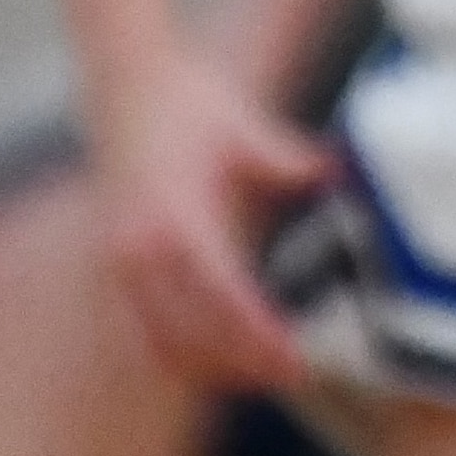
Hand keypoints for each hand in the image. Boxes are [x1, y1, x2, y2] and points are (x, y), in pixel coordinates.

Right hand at [93, 40, 335, 391]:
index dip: (258, 336)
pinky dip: (185, 349)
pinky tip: (224, 352)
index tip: (295, 359)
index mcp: (172, 221)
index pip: (221, 297)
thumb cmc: (187, 100)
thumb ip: (288, 162)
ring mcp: (122, 263)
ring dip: (211, 366)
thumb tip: (337, 179)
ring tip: (265, 373)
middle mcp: (138, 253)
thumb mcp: (243, 127)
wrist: (123, 79)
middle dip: (241, 364)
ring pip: (164, 343)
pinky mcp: (119, 265)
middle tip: (296, 375)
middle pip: (191, 337)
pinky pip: (149, 327)